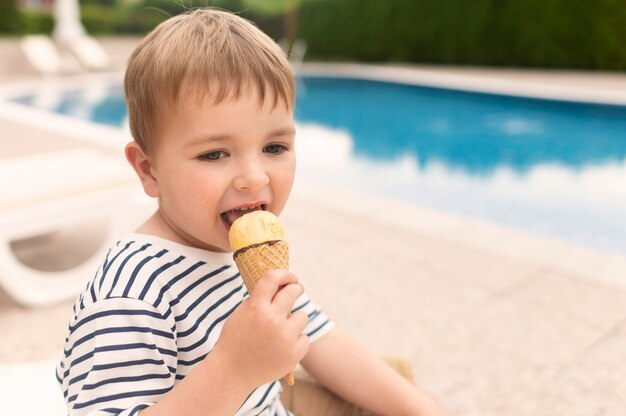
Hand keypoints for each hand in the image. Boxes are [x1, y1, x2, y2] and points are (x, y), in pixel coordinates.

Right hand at [214, 270, 309, 387]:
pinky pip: (304, 338)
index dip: (284, 273)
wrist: (231, 373)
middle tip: (296, 289)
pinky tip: (282, 347)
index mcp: (256, 307)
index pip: (273, 278)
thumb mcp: (241, 313)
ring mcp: (284, 338)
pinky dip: (296, 341)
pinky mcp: (293, 354)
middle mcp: (272, 320)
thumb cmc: (235, 340)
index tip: (290, 276)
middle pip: (293, 291)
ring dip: (294, 320)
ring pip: (302, 316)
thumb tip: (281, 285)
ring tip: (281, 330)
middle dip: (295, 288)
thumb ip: (259, 299)